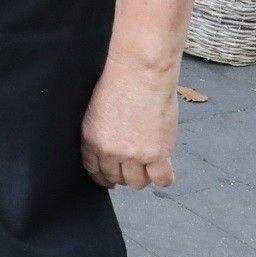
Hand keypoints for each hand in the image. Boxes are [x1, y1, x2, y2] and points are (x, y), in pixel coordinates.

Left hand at [81, 65, 177, 188]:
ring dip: (142, 176)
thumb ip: (102, 131)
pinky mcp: (158, 155)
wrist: (140, 73)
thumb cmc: (120, 81)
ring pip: (138, 183)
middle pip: (116, 178)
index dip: (101, 176)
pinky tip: (163, 167)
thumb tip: (110, 146)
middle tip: (130, 169)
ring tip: (147, 165)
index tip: (107, 178)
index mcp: (91, 137)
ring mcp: (135, 155)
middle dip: (122, 175)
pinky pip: (162, 180)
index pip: (93, 168)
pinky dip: (163, 177)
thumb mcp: (97, 108)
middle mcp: (111, 150)